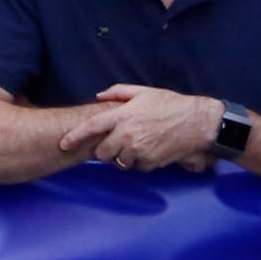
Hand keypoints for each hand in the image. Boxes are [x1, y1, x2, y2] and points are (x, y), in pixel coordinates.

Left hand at [66, 83, 224, 171]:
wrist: (197, 123)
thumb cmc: (170, 104)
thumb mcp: (143, 92)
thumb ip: (118, 93)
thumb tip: (98, 96)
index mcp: (122, 115)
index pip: (91, 128)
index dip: (75, 137)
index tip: (63, 143)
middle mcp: (127, 134)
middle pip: (101, 152)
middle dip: (104, 150)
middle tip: (115, 142)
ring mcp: (138, 150)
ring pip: (118, 162)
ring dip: (122, 157)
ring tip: (136, 144)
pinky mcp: (150, 163)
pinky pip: (136, 167)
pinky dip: (139, 161)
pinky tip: (150, 149)